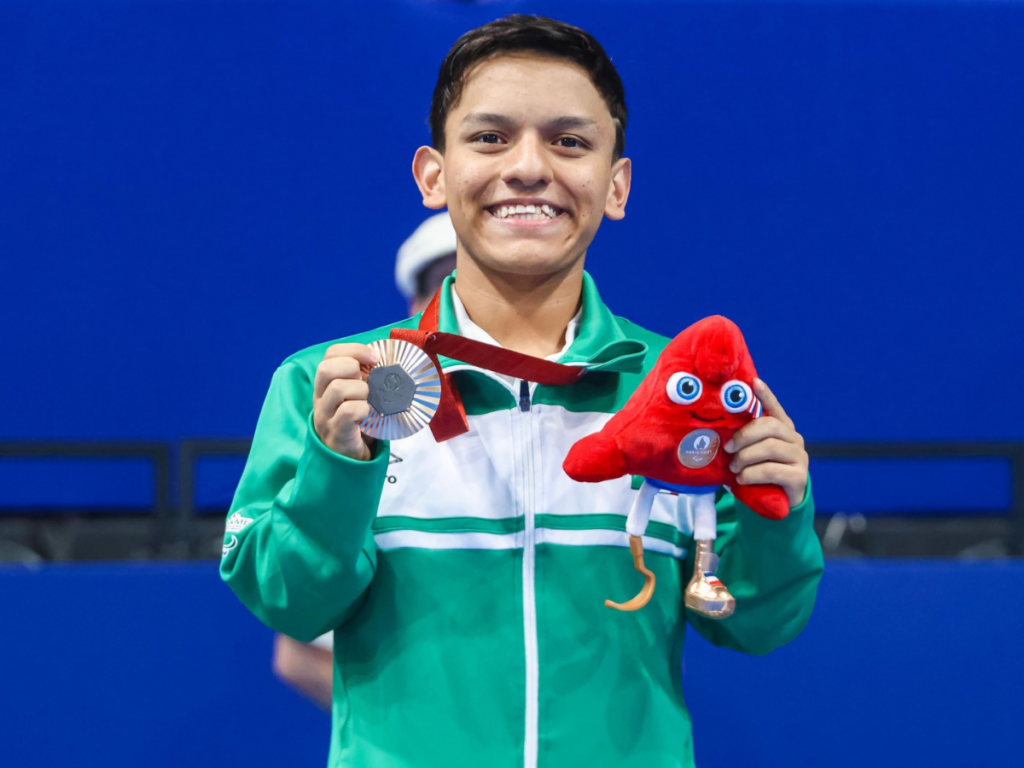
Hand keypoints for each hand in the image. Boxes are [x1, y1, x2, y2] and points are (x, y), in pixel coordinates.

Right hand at [313, 343, 378, 460]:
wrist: (349, 459)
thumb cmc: (357, 423)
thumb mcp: (358, 396)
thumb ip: (366, 377)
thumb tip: (387, 357)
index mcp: (326, 384)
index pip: (330, 354)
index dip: (354, 349)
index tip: (375, 357)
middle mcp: (320, 398)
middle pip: (326, 368)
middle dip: (353, 366)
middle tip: (368, 380)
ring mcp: (325, 416)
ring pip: (338, 388)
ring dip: (361, 390)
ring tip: (368, 401)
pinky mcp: (336, 432)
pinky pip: (348, 411)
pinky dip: (363, 409)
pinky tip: (368, 416)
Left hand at [725, 378, 807, 507]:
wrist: (776, 503)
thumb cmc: (758, 472)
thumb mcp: (749, 453)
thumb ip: (742, 440)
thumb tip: (715, 431)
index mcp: (781, 428)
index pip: (774, 407)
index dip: (765, 395)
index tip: (753, 382)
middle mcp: (793, 439)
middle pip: (769, 426)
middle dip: (744, 435)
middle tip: (728, 448)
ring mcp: (799, 457)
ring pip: (769, 447)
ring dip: (745, 457)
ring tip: (734, 467)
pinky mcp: (799, 477)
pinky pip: (772, 470)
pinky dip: (752, 474)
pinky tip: (742, 479)